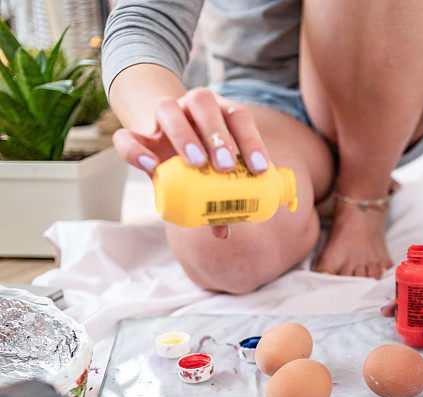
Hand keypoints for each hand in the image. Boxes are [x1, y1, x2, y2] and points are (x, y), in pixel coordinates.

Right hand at [111, 87, 269, 238]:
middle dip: (216, 134)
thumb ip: (218, 195)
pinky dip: (136, 151)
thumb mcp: (212, 172)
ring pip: (167, 108)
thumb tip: (223, 231)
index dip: (251, 141)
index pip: (238, 116)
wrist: (161, 138)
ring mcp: (162, 114)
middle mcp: (190, 105)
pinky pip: (127, 136)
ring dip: (183, 135)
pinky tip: (151, 167)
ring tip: (197, 164)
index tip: (259, 170)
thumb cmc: (199, 157)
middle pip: (203, 103)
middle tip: (225, 166)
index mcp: (218, 110)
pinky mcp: (136, 132)